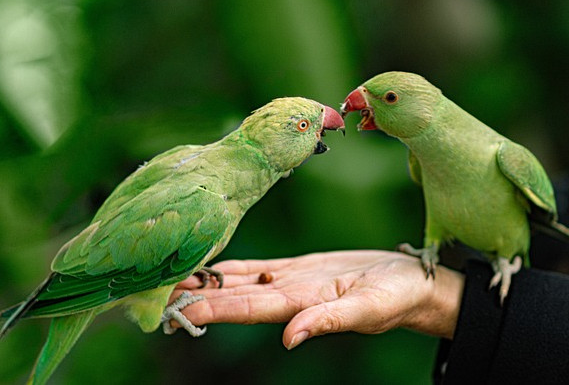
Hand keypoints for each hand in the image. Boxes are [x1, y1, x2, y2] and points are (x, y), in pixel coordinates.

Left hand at [170, 250, 463, 348]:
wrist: (410, 282)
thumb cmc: (397, 297)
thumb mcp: (368, 310)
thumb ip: (328, 322)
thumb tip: (290, 339)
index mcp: (300, 305)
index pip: (246, 307)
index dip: (211, 309)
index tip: (176, 310)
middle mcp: (288, 295)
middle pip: (234, 296)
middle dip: (196, 295)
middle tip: (155, 291)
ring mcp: (291, 281)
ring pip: (240, 281)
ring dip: (207, 281)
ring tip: (172, 277)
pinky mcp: (300, 268)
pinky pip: (258, 267)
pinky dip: (232, 267)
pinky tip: (210, 266)